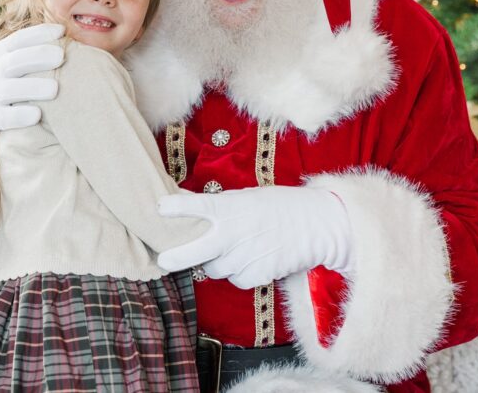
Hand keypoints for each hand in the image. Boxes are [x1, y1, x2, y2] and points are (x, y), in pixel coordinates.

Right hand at [0, 23, 64, 168]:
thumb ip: (22, 58)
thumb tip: (63, 48)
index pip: (17, 40)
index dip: (39, 34)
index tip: (62, 31)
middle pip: (14, 60)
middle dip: (39, 56)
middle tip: (62, 56)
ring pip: (9, 89)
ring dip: (33, 88)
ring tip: (55, 89)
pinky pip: (2, 117)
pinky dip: (19, 115)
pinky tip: (36, 115)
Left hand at [156, 186, 352, 288]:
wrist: (318, 226)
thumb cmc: (282, 206)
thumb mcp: (249, 198)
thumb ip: (223, 207)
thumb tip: (194, 212)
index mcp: (232, 208)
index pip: (198, 206)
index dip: (176, 208)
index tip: (159, 209)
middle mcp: (235, 233)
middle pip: (196, 251)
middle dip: (175, 257)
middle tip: (163, 260)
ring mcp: (245, 256)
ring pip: (215, 269)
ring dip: (218, 262)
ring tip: (235, 249)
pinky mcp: (256, 275)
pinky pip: (235, 280)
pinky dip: (238, 274)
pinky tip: (251, 260)